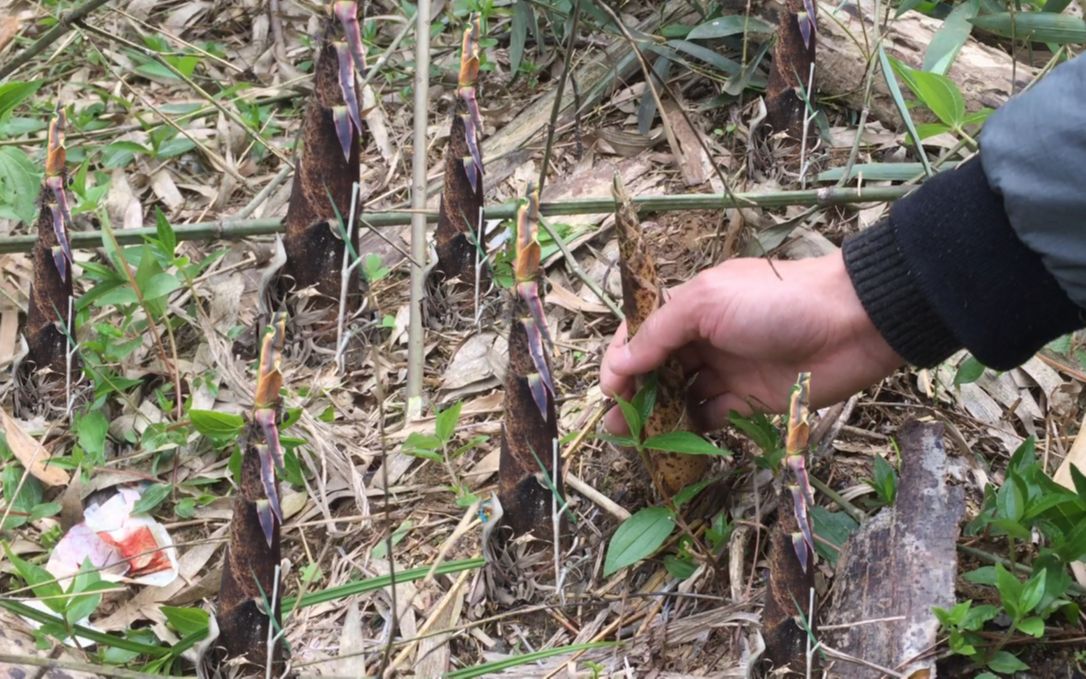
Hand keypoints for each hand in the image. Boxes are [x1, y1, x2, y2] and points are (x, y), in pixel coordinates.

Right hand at [600, 251, 903, 431]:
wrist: (852, 323)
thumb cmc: (776, 301)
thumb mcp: (707, 302)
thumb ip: (660, 333)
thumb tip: (619, 362)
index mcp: (691, 306)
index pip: (642, 333)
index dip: (621, 359)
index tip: (611, 388)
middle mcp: (705, 338)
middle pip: (657, 369)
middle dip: (633, 394)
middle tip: (616, 425)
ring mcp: (727, 369)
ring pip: (680, 396)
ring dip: (657, 416)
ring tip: (636, 441)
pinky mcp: (749, 399)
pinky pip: (711, 416)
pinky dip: (691, 429)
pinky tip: (673, 444)